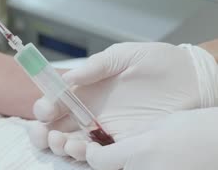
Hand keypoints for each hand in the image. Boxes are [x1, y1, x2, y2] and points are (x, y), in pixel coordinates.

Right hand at [29, 42, 217, 159]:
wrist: (192, 78)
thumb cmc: (158, 61)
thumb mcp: (124, 55)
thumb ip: (97, 65)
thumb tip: (69, 78)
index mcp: (87, 88)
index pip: (57, 100)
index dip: (45, 106)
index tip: (44, 110)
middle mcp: (91, 110)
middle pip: (57, 125)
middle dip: (43, 131)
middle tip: (43, 132)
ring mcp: (106, 128)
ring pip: (72, 141)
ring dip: (59, 144)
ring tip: (60, 142)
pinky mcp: (123, 142)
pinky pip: (98, 153)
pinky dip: (82, 154)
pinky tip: (79, 149)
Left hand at [86, 108, 217, 169]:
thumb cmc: (198, 129)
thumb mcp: (159, 125)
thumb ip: (132, 137)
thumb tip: (112, 144)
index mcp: (141, 151)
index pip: (99, 161)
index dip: (92, 154)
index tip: (92, 148)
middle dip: (110, 164)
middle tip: (114, 154)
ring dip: (128, 167)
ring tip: (142, 157)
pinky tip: (154, 163)